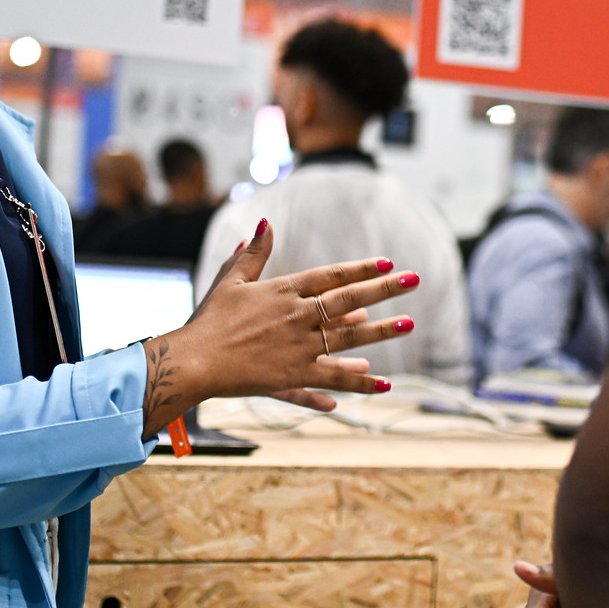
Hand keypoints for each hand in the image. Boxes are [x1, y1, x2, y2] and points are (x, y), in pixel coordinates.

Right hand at [146, 219, 416, 430]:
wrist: (194, 362)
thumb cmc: (209, 320)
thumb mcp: (230, 280)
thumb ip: (253, 253)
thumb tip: (265, 223)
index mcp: (283, 291)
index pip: (331, 276)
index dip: (360, 269)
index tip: (387, 263)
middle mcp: (297, 318)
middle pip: (348, 301)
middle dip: (384, 290)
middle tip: (414, 280)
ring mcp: (298, 349)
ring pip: (348, 339)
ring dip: (381, 332)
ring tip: (408, 324)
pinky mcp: (293, 377)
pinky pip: (331, 379)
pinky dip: (356, 383)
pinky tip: (381, 383)